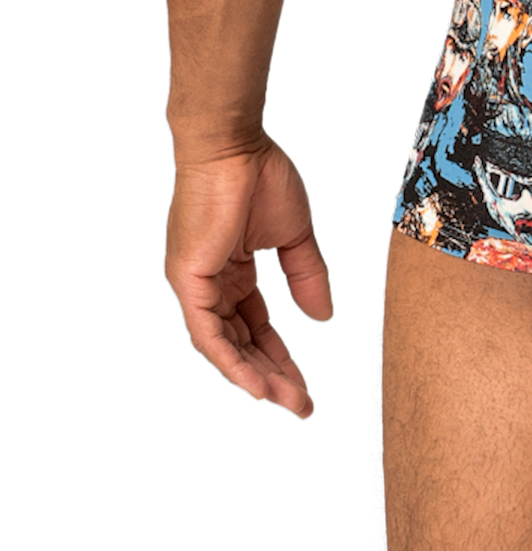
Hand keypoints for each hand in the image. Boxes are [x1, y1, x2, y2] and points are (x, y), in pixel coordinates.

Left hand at [164, 131, 332, 418]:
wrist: (234, 144)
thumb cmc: (261, 176)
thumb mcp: (294, 235)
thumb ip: (307, 276)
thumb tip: (324, 318)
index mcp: (231, 271)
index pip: (256, 326)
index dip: (281, 357)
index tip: (305, 386)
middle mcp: (210, 285)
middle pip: (242, 343)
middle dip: (272, 376)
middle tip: (301, 406)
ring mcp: (195, 284)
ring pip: (224, 346)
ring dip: (255, 376)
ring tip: (286, 400)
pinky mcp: (189, 280)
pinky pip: (208, 333)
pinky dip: (231, 360)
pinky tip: (256, 382)